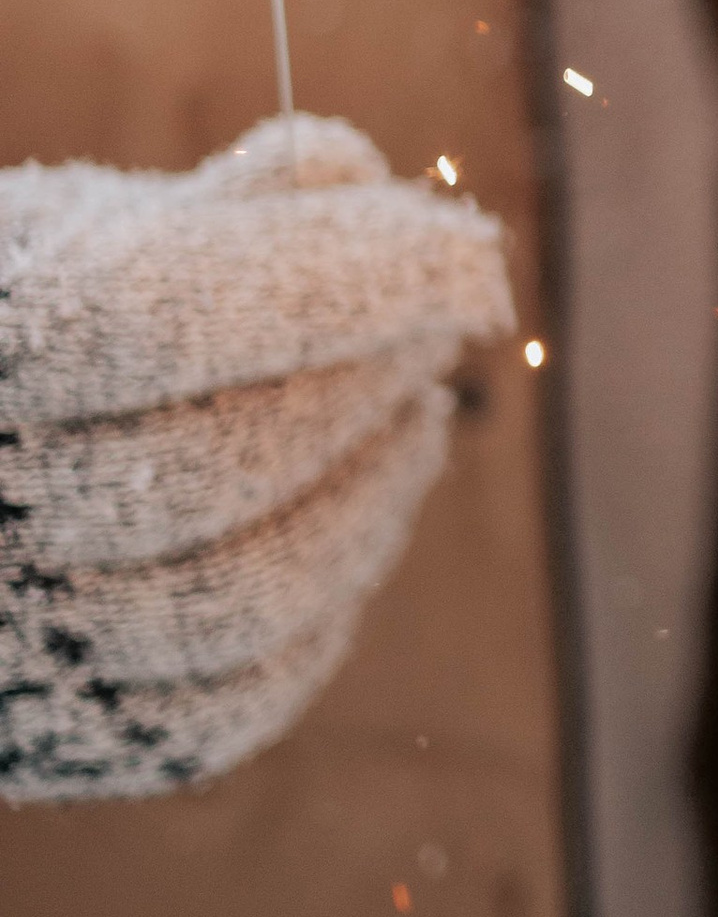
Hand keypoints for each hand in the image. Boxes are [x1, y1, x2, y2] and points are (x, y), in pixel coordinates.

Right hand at [0, 115, 513, 798]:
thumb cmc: (11, 328)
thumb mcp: (59, 236)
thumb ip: (205, 212)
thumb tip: (360, 175)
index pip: (163, 308)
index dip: (340, 278)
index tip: (472, 250)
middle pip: (213, 464)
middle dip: (362, 388)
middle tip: (441, 326)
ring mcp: (5, 646)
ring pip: (240, 600)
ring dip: (371, 497)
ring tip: (419, 410)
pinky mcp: (56, 741)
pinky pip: (229, 705)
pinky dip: (326, 610)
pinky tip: (364, 511)